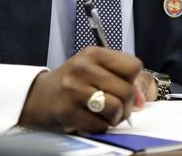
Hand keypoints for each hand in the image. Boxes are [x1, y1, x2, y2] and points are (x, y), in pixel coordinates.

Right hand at [18, 47, 144, 132]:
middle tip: (115, 107)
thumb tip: (141, 100)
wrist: (40, 96)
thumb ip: (124, 79)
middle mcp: (83, 67)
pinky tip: (89, 119)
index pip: (133, 66)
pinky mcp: (67, 111)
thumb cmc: (74, 83)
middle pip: (127, 90)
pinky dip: (99, 127)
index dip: (133, 80)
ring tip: (104, 114)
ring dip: (114, 118)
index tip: (123, 86)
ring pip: (115, 108)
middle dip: (126, 105)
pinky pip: (100, 125)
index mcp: (94, 53)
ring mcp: (73, 89)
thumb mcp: (96, 69)